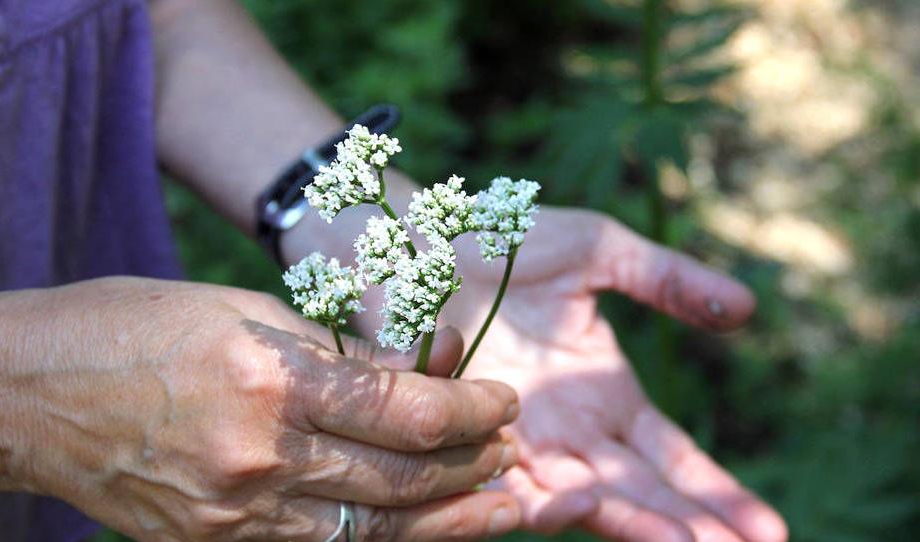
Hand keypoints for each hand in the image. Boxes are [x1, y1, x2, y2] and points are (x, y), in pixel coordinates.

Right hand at [0, 277, 523, 540]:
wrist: (23, 394)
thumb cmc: (128, 326)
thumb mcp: (238, 308)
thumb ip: (328, 351)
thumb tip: (402, 375)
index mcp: (269, 378)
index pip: (404, 409)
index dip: (469, 408)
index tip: (502, 400)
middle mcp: (258, 456)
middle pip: (400, 476)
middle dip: (469, 464)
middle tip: (508, 449)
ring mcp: (233, 514)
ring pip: (370, 530)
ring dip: (444, 520)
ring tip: (498, 507)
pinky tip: (414, 533)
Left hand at [440, 209, 787, 541]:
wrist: (421, 236)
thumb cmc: (506, 239)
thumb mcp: (601, 252)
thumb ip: (667, 281)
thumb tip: (747, 310)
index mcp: (608, 395)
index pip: (673, 459)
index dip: (719, 494)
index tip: (767, 529)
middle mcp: (571, 431)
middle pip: (642, 494)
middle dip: (694, 528)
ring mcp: (520, 438)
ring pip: (586, 499)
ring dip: (635, 526)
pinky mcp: (466, 435)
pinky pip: (507, 481)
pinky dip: (541, 501)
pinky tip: (572, 510)